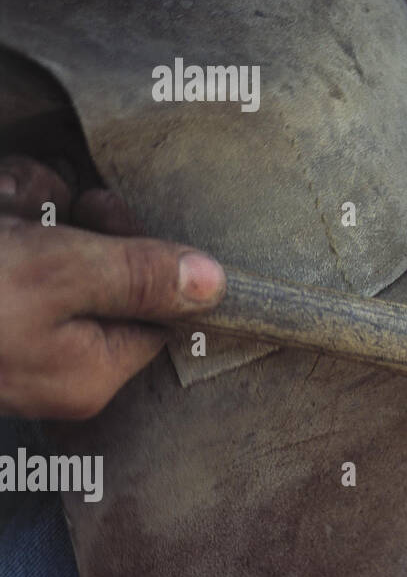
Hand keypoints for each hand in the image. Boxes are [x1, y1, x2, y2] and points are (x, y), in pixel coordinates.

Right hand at [0, 156, 225, 419]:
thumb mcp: (60, 272)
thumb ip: (140, 275)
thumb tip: (216, 285)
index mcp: (88, 371)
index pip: (157, 314)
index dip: (144, 256)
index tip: (110, 212)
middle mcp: (50, 359)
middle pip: (99, 271)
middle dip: (64, 220)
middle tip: (34, 206)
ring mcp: (10, 328)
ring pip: (46, 244)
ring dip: (20, 206)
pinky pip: (9, 240)